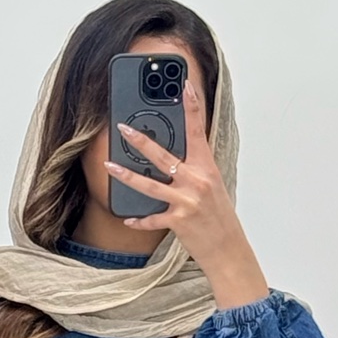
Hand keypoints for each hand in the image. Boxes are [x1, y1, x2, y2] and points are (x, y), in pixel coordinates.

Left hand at [106, 80, 269, 309]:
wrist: (229, 249)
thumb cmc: (220, 218)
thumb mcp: (213, 188)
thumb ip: (195, 170)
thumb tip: (174, 158)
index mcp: (207, 169)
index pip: (198, 132)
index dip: (192, 107)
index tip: (184, 87)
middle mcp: (196, 182)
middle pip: (163, 156)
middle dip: (141, 140)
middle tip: (124, 128)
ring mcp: (186, 201)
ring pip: (149, 184)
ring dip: (126, 174)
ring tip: (109, 165)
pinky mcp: (178, 221)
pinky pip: (152, 218)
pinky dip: (139, 219)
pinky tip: (128, 218)